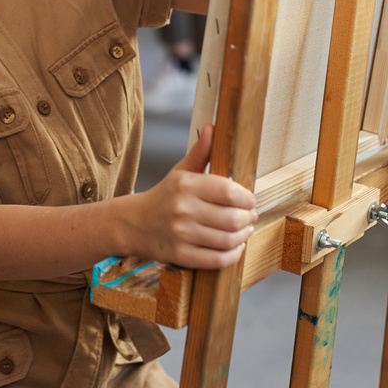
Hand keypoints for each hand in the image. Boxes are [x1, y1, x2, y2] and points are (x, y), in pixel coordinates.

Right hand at [122, 124, 256, 268]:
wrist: (136, 223)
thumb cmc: (165, 196)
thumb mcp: (181, 171)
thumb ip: (201, 152)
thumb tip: (213, 127)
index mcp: (185, 184)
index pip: (228, 191)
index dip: (247, 197)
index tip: (251, 200)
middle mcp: (182, 209)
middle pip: (232, 218)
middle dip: (249, 218)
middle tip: (251, 216)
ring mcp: (181, 234)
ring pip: (228, 240)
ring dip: (244, 236)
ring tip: (246, 230)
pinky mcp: (181, 255)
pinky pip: (218, 259)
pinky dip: (234, 254)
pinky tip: (236, 246)